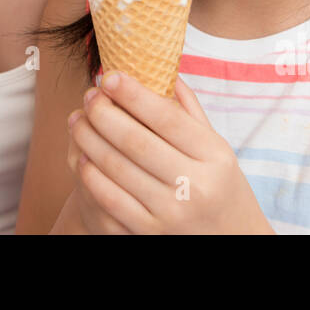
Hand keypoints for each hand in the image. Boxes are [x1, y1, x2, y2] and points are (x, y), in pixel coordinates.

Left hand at [67, 72, 273, 233]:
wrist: (231, 239)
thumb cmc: (219, 185)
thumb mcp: (216, 148)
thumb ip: (189, 111)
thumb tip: (160, 70)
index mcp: (214, 156)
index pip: (167, 118)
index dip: (133, 94)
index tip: (109, 76)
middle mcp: (194, 185)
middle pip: (136, 141)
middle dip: (104, 113)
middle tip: (89, 95)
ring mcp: (171, 212)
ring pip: (117, 168)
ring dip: (89, 139)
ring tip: (77, 120)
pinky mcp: (150, 233)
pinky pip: (110, 199)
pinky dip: (91, 174)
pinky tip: (82, 156)